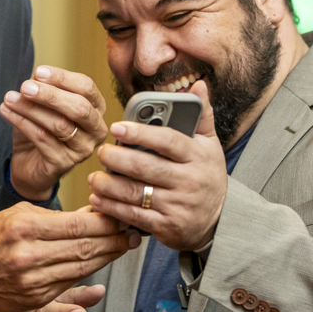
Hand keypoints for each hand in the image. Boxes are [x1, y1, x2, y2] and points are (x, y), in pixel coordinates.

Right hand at [0, 204, 138, 311]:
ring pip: (83, 267)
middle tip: (132, 233)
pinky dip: (90, 271)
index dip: (105, 223)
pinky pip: (71, 282)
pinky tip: (101, 260)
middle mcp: (29, 256)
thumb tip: (93, 211)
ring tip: (123, 246)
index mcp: (25, 228)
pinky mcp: (36, 299)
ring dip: (108, 256)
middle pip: (85, 247)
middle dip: (113, 240)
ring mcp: (33, 281)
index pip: (77, 225)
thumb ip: (57, 215)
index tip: (121, 218)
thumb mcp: (20, 215)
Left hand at [2, 66, 108, 199]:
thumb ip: (43, 89)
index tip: (38, 72)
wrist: (30, 164)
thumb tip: (35, 77)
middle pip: (79, 107)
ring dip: (31, 109)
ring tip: (10, 98)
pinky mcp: (65, 163)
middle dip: (50, 95)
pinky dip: (23, 123)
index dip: (62, 78)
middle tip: (25, 86)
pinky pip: (43, 139)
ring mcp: (83, 149)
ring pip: (59, 125)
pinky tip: (7, 112)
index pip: (86, 87)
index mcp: (96, 108)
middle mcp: (96, 129)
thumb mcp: (42, 104)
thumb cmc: (40, 129)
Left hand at [88, 80, 226, 251]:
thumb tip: (198, 84)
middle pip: (147, 167)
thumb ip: (202, 114)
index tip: (117, 127)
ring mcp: (177, 206)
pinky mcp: (167, 227)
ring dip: (109, 185)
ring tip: (94, 177)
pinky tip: (98, 199)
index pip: (168, 141)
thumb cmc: (207, 174)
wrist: (219, 219)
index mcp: (198, 156)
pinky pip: (134, 216)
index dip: (141, 133)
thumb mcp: (209, 144)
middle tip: (101, 152)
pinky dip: (112, 208)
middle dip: (118, 159)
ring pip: (136, 193)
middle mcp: (189, 181)